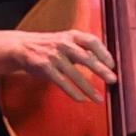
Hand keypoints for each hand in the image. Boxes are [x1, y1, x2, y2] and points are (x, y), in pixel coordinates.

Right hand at [0, 28, 115, 104]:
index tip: (112, 65)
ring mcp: (54, 56)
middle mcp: (63, 44)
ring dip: (88, 88)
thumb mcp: (66, 41)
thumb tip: (104, 62)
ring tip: (98, 99)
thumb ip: (83, 49)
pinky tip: (81, 99)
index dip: (104, 52)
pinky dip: (73, 92)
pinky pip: (62, 82)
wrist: (22, 47)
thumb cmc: (50, 46)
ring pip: (74, 74)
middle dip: (100, 69)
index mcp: (72, 36)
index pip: (92, 41)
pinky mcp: (45, 68)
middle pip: (85, 57)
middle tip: (112, 80)